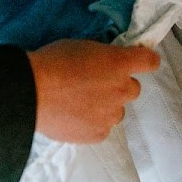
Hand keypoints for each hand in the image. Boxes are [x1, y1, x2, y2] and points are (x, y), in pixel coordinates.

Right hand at [27, 39, 159, 143]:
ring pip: (117, 111)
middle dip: (119, 85)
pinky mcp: (98, 134)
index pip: (150, 61)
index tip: (139, 61)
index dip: (146, 60)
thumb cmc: (52, 62)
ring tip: (80, 103)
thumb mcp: (82, 47)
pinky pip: (103, 128)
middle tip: (96, 84)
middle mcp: (121, 89)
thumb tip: (105, 65)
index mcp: (119, 63)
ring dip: (106, 106)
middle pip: (133, 88)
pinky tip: (75, 117)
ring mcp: (111, 114)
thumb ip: (102, 57)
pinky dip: (93, 123)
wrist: (31, 92)